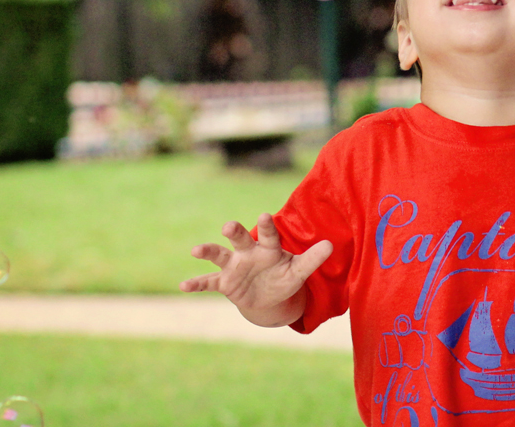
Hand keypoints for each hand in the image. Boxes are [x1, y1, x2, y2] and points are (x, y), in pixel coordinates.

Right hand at [180, 213, 332, 313]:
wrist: (269, 298)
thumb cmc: (285, 277)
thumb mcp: (299, 271)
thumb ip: (313, 258)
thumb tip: (331, 245)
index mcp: (268, 247)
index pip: (268, 234)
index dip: (266, 226)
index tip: (266, 216)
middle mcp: (248, 252)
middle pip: (240, 238)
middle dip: (234, 232)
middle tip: (228, 226)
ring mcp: (234, 266)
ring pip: (219, 255)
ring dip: (208, 251)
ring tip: (197, 249)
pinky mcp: (224, 282)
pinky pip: (208, 282)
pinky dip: (197, 283)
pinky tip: (183, 286)